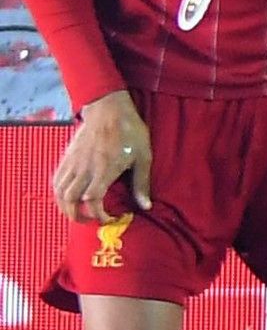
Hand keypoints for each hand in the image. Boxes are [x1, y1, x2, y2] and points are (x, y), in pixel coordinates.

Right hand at [51, 92, 145, 220]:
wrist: (108, 108)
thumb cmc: (130, 131)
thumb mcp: (144, 156)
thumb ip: (142, 183)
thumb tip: (145, 206)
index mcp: (104, 169)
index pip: (92, 200)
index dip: (98, 215)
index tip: (109, 219)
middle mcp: (85, 168)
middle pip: (70, 200)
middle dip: (77, 216)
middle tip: (90, 221)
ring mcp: (73, 162)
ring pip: (59, 191)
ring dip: (65, 206)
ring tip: (78, 213)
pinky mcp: (67, 157)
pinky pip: (57, 180)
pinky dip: (59, 193)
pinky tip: (69, 197)